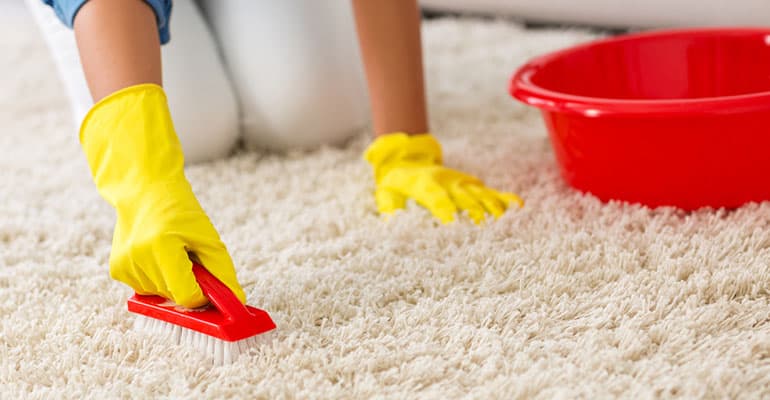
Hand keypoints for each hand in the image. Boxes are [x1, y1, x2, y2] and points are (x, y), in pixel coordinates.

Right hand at [80, 84, 244, 307]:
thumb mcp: (209, 238)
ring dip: (171, 282)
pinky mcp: (116, 270)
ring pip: (159, 296)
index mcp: (162, 248)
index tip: (208, 285)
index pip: (186, 296)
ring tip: (170, 253)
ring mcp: (124, 266)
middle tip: (188, 258)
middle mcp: (138, 259)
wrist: (146, 192)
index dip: (202, 295)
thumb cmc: (181, 213)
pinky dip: (156, 279)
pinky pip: (144, 289)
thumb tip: (237, 301)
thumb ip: (223, 273)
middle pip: (173, 297)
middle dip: (187, 285)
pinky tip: (156, 256)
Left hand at [364, 133, 522, 223]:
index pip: (437, 199)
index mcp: (425, 184)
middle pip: (465, 199)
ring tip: (505, 224)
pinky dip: (504, 198)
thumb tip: (392, 222)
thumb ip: (389, 208)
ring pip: (480, 194)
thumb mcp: (386, 193)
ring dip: (492, 208)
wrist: (408, 158)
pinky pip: (489, 191)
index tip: (453, 227)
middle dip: (475, 215)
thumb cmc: (395, 183)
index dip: (446, 211)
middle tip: (485, 233)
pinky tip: (518, 207)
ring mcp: (461, 181)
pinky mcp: (470, 183)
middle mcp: (447, 181)